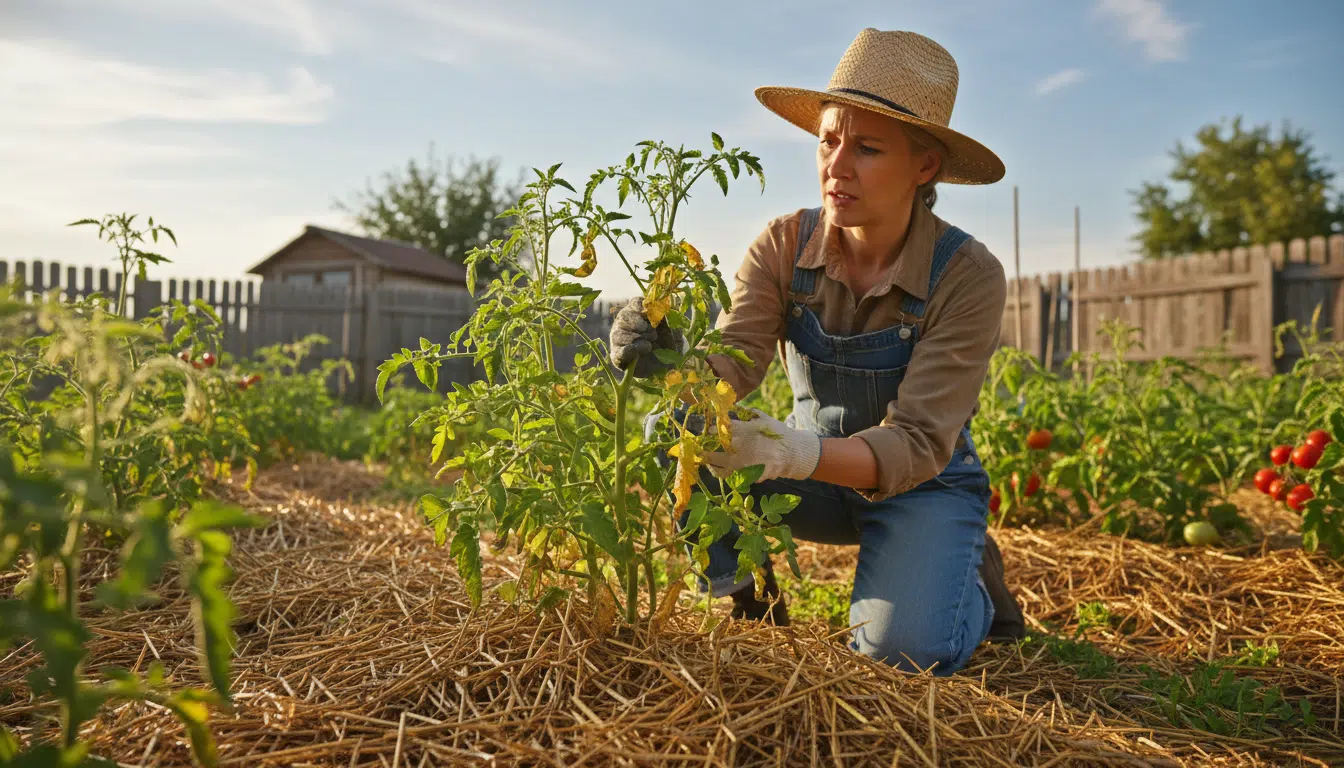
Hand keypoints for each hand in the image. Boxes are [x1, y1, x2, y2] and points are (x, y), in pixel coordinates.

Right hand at [609, 297, 685, 377]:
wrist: (668, 366)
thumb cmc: (669, 343)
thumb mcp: (675, 330)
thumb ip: (672, 317)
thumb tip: (672, 303)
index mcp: (639, 312)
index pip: (636, 302)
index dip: (644, 307)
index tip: (654, 314)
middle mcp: (625, 323)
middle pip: (624, 316)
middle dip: (640, 324)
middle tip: (653, 334)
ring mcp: (619, 339)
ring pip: (619, 334)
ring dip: (636, 339)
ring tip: (650, 346)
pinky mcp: (618, 355)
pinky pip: (618, 352)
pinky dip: (628, 351)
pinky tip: (638, 352)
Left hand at [703, 408, 820, 482]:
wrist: (792, 454)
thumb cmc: (777, 434)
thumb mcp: (762, 418)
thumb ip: (746, 413)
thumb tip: (731, 408)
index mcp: (741, 430)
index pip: (716, 428)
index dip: (706, 428)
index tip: (702, 428)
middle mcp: (737, 446)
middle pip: (709, 445)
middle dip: (699, 444)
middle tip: (694, 443)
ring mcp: (739, 462)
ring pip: (712, 462)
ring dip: (704, 458)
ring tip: (700, 456)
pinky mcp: (742, 475)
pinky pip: (722, 475)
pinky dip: (715, 470)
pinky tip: (714, 466)